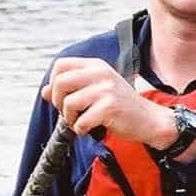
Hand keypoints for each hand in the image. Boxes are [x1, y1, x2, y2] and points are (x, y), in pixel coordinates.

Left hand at [41, 57, 176, 147]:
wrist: (150, 120)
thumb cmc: (121, 106)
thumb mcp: (97, 91)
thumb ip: (71, 89)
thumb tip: (44, 91)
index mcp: (96, 65)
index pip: (60, 65)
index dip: (54, 83)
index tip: (63, 97)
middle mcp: (101, 73)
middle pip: (60, 82)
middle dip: (58, 102)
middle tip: (69, 113)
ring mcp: (106, 89)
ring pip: (69, 103)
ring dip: (69, 118)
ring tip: (80, 122)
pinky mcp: (110, 107)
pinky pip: (81, 121)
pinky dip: (81, 129)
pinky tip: (90, 129)